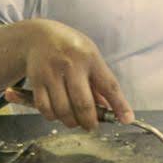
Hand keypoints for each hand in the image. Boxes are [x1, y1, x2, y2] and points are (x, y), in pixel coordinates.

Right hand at [16, 20, 131, 130]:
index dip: (119, 105)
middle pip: (83, 103)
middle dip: (90, 121)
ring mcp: (51, 72)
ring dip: (71, 122)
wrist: (38, 36)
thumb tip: (109, 110)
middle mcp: (71, 64)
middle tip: (91, 126)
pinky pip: (45, 108)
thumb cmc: (70, 49)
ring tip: (75, 121)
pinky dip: (53, 116)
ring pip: (63, 110)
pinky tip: (57, 113)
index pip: (108, 85)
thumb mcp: (89, 57)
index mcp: (90, 57)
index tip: (126, 119)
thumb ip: (98, 82)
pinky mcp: (36, 80)